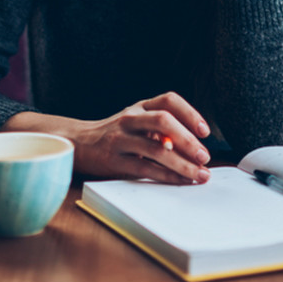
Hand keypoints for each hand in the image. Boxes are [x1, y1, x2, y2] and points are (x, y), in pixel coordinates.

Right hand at [2, 92, 211, 184]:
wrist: (77, 144)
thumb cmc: (115, 135)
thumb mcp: (136, 123)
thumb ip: (161, 130)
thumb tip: (193, 146)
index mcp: (139, 106)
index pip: (168, 100)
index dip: (190, 113)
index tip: (205, 131)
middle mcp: (129, 118)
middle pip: (163, 120)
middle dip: (188, 139)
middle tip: (204, 156)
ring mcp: (119, 138)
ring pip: (156, 149)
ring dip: (183, 164)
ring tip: (200, 175)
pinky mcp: (113, 160)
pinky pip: (145, 168)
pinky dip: (167, 176)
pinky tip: (180, 181)